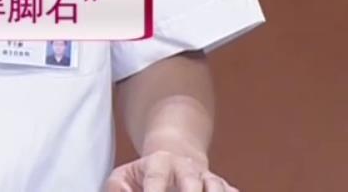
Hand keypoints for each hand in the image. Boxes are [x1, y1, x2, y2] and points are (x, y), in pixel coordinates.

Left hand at [103, 150, 237, 191]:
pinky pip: (231, 191)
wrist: (174, 158)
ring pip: (216, 186)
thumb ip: (116, 188)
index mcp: (159, 163)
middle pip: (191, 181)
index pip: (156, 179)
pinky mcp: (223, 187)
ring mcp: (207, 177)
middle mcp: (186, 168)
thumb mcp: (122, 177)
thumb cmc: (145, 175)